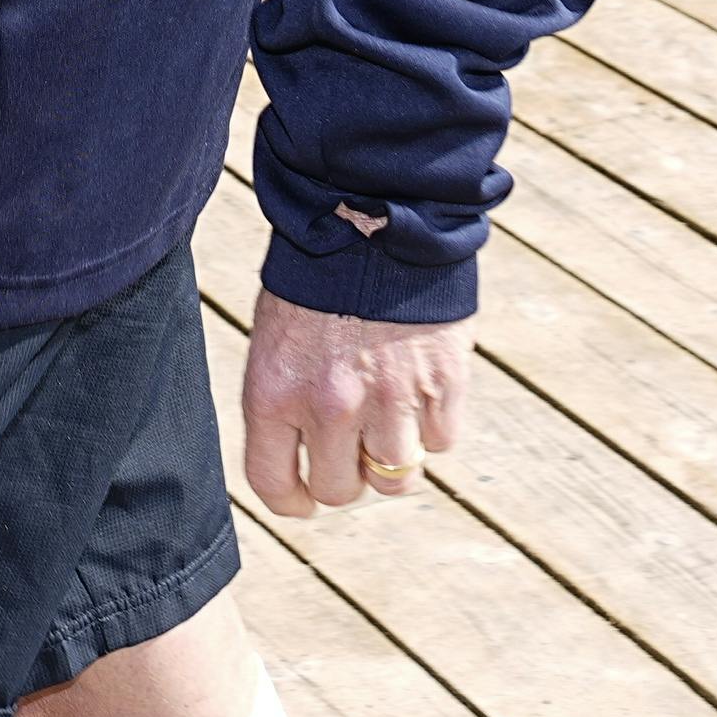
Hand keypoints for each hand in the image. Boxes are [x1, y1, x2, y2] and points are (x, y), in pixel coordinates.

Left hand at [239, 290, 471, 516]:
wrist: (372, 215)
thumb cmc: (316, 277)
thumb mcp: (275, 338)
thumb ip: (285, 402)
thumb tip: (302, 461)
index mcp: (274, 393)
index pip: (275, 485)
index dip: (294, 501)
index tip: (305, 497)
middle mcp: (330, 406)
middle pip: (342, 490)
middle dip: (349, 476)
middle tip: (354, 446)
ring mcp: (390, 398)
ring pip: (397, 477)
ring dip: (394, 457)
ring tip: (391, 419)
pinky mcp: (442, 382)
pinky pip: (441, 441)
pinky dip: (433, 425)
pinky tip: (421, 388)